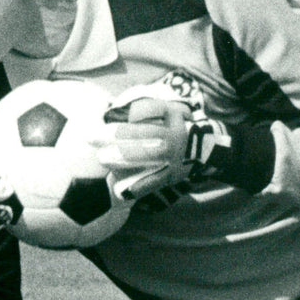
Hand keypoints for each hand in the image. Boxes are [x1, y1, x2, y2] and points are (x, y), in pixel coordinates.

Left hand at [91, 93, 231, 200]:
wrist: (206, 150)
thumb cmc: (177, 126)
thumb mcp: (168, 111)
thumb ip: (145, 109)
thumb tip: (113, 108)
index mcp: (172, 116)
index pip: (149, 110)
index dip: (129, 112)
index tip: (104, 114)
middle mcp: (174, 135)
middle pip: (147, 134)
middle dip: (119, 135)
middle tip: (92, 136)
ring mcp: (175, 156)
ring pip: (151, 156)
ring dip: (125, 158)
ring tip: (102, 157)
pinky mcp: (173, 175)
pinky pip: (154, 181)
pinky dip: (137, 187)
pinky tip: (119, 191)